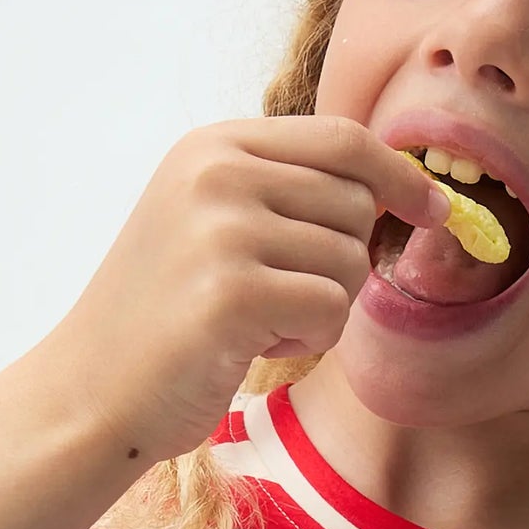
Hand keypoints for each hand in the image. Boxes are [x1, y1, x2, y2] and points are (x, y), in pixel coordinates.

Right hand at [51, 115, 449, 465]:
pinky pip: (332, 310)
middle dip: (342, 261)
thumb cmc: (169, 317)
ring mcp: (222, 230)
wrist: (93, 389)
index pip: (343, 139)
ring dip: (321, 308)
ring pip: (350, 261)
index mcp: (214, 146)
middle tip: (279, 295)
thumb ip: (287, 191)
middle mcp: (216, 173)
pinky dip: (307, 340)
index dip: (400, 175)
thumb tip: (399, 188)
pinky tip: (249, 345)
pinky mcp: (234, 293)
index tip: (435, 208)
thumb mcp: (214, 222)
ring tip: (255, 322)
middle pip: (356, 203)